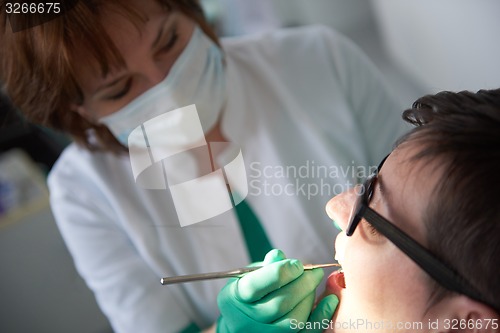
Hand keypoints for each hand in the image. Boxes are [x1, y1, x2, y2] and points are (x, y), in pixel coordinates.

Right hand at [216, 249, 338, 332]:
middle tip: (314, 272)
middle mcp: (244, 320)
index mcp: (234, 297)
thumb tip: (279, 256)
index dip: (282, 272)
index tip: (297, 264)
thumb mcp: (249, 276)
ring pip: (294, 319)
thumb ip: (265, 267)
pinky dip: (321, 316)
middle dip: (302, 284)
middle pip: (280, 303)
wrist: (241, 322)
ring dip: (309, 298)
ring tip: (313, 284)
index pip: (258, 284)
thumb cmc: (248, 294)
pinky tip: (330, 301)